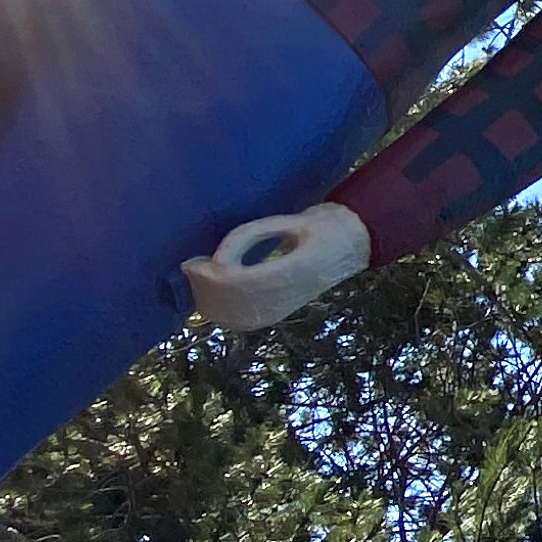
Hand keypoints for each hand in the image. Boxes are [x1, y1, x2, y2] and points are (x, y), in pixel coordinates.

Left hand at [183, 203, 371, 331]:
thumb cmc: (320, 226)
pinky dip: (216, 309)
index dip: (209, 277)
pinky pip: (237, 321)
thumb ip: (251, 235)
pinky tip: (212, 290)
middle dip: (202, 287)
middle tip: (191, 264)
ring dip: (206, 298)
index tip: (192, 261)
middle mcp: (286, 298)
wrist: (350, 246)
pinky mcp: (274, 315)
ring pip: (229, 317)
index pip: (239, 284)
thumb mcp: (290, 220)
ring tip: (200, 274)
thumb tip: (217, 260)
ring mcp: (280, 311)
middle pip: (228, 304)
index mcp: (293, 272)